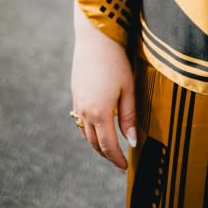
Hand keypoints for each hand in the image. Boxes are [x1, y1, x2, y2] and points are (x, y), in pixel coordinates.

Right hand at [71, 2, 136, 170]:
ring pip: (85, 133)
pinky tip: (100, 127)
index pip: (108, 145)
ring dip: (97, 143)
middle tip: (119, 161)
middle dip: (107, 155)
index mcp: (100, 112)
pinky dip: (90, 129)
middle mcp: (85, 111)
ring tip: (111, 147)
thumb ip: (129, 117)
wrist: (95, 39)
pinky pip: (80, 120)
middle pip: (94, 143)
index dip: (117, 159)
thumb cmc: (116, 62)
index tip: (125, 168)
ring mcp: (78, 103)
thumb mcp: (128, 89)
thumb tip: (132, 141)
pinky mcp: (75, 94)